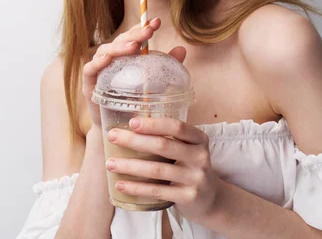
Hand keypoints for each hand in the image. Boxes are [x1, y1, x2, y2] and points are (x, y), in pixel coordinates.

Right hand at [82, 17, 186, 130]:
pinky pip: (90, 69)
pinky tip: (107, 59)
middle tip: (149, 31)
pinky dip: (97, 63)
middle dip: (134, 35)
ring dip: (119, 47)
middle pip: (120, 41)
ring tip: (133, 46)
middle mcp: (111, 59)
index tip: (157, 22)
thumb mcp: (154, 83)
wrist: (121, 131)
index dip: (142, 27)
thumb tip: (182, 49)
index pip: (132, 37)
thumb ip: (166, 66)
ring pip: (105, 51)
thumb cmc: (137, 103)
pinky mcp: (89, 84)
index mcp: (125, 56)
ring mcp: (98, 70)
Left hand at [104, 116, 223, 220]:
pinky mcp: (188, 197)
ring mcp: (195, 178)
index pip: (176, 127)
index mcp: (199, 139)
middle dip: (134, 140)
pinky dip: (136, 188)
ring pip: (156, 169)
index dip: (153, 124)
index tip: (131, 122)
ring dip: (129, 165)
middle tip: (112, 137)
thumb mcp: (187, 149)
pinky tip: (120, 184)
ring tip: (110, 163)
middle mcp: (199, 157)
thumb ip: (168, 138)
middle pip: (163, 145)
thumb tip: (130, 126)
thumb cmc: (189, 167)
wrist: (211, 200)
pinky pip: (157, 190)